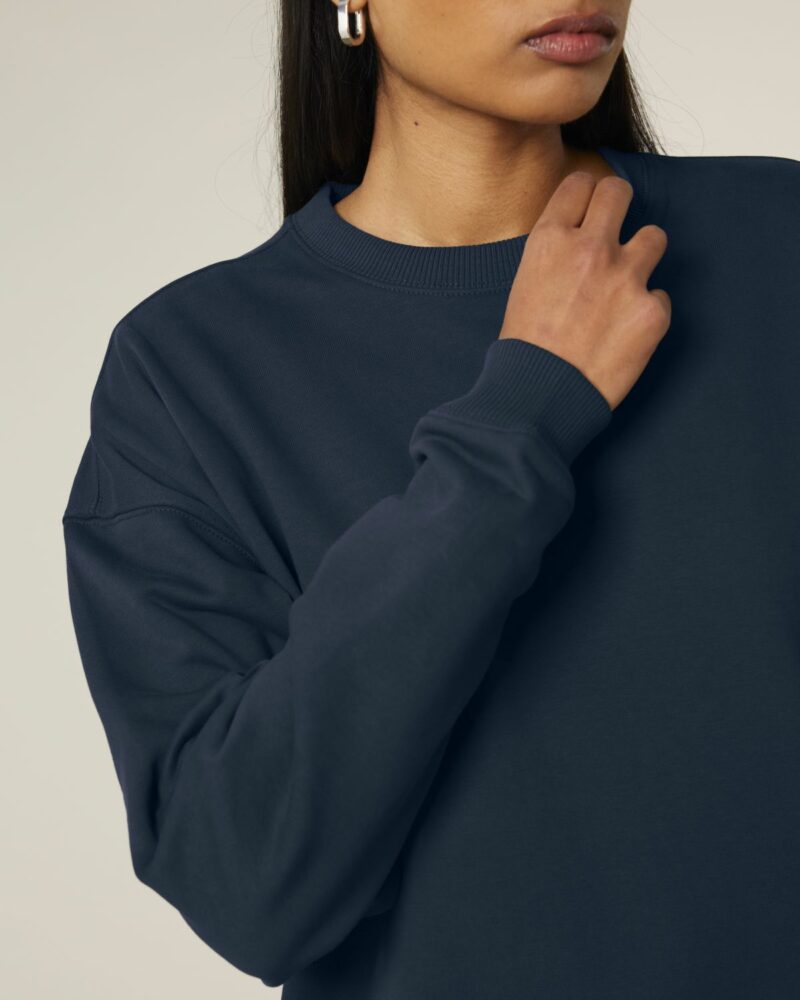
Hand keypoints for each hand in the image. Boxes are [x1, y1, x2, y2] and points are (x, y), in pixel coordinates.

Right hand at [499, 170, 670, 410]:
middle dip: (617, 207)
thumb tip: (576, 244)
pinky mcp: (653, 311)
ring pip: (654, 236)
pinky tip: (625, 333)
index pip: (580, 185)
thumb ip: (554, 256)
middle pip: (619, 192)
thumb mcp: (523, 286)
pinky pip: (661, 296)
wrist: (539, 397)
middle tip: (613, 232)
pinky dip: (647, 312)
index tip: (588, 211)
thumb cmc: (524, 351)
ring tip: (625, 286)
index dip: (585, 197)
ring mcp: (626, 278)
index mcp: (550, 241)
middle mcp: (590, 249)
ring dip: (642, 256)